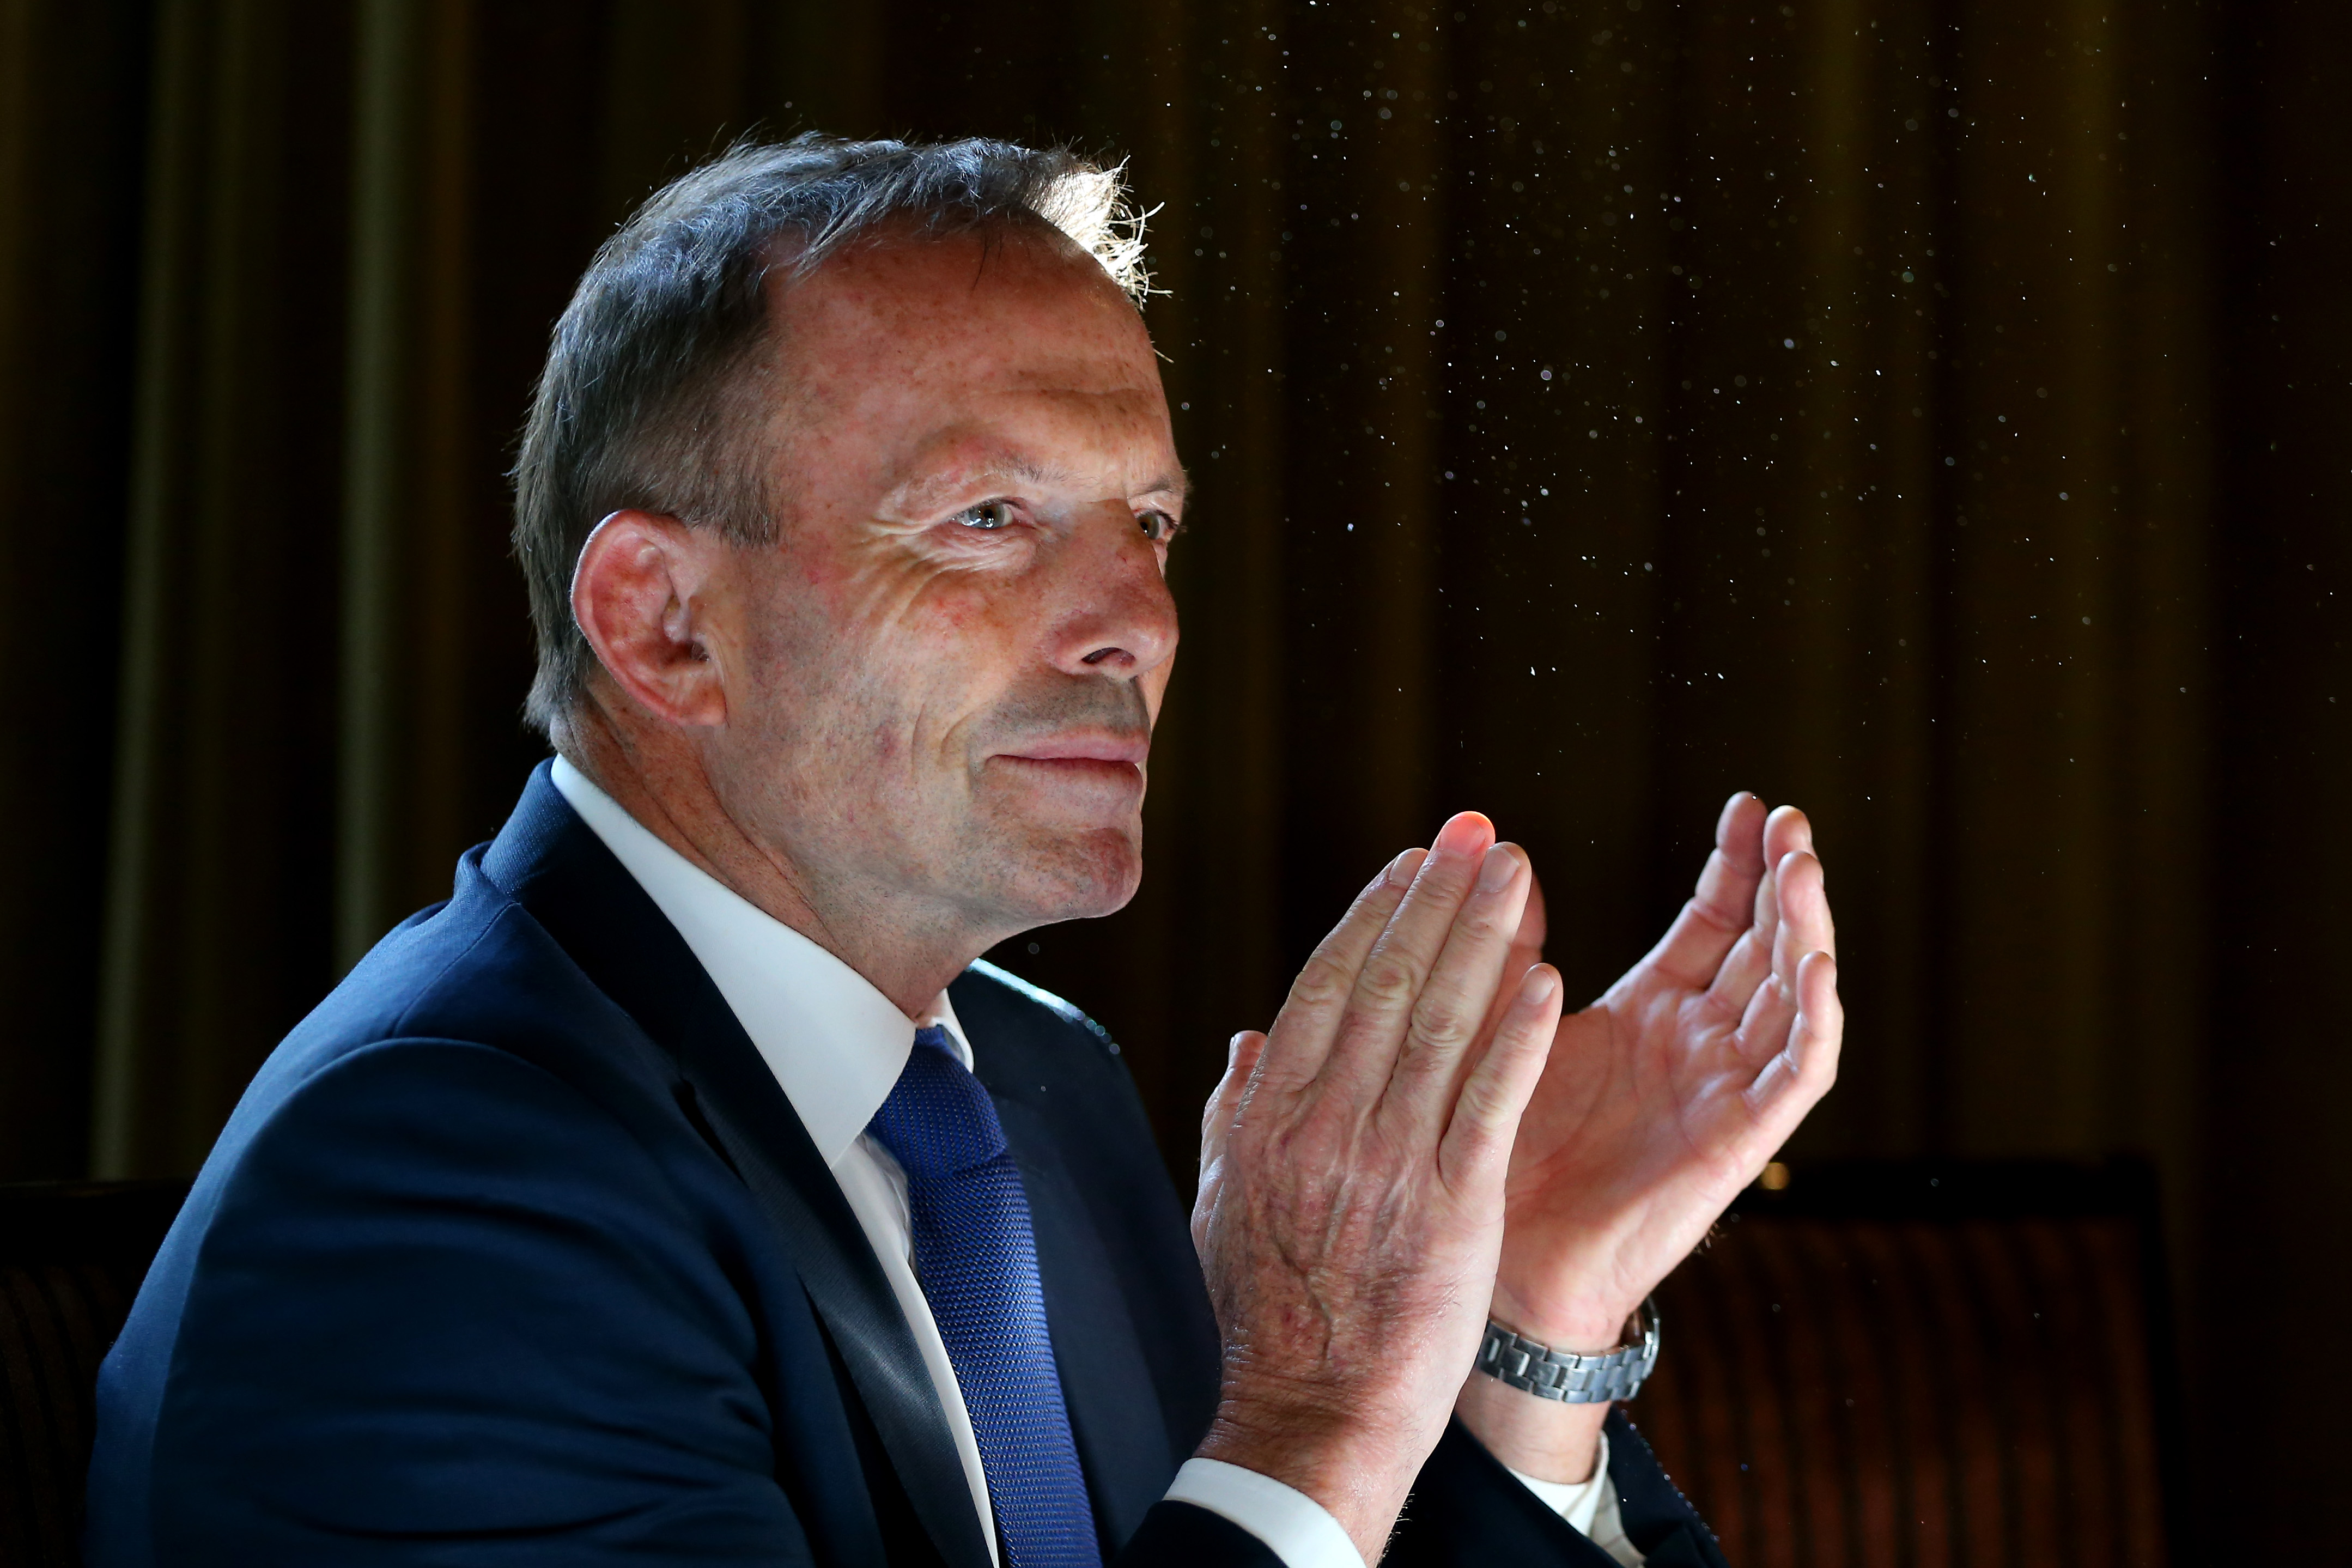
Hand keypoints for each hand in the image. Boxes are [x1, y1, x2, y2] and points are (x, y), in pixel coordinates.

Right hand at [1191, 813, 1564, 1560]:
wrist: (1311, 1412)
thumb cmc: (1270, 1313)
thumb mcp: (1222, 1202)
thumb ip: (1234, 1112)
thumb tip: (1245, 1040)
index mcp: (1269, 1114)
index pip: (1325, 985)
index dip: (1374, 914)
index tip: (1413, 862)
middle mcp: (1326, 1122)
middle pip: (1386, 982)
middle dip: (1436, 897)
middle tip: (1477, 833)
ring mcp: (1389, 1159)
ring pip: (1440, 1023)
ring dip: (1484, 938)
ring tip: (1519, 875)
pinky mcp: (1451, 1204)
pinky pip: (1488, 1101)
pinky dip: (1517, 1035)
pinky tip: (1548, 979)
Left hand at [1497, 794, 1840, 1346]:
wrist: (1505, 1257)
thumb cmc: (1501, 1147)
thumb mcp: (1507, 1027)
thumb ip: (1514, 951)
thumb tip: (1511, 857)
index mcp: (1652, 1014)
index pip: (1715, 923)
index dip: (1736, 866)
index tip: (1747, 804)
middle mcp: (1701, 1045)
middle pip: (1766, 947)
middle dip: (1783, 881)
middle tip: (1789, 818)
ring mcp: (1725, 1090)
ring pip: (1792, 997)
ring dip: (1805, 931)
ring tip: (1801, 867)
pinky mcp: (1739, 1139)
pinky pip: (1796, 1074)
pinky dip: (1812, 1019)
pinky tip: (1811, 964)